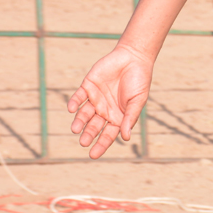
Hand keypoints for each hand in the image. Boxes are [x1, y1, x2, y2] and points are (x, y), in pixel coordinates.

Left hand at [67, 44, 153, 158]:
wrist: (133, 57)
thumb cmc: (139, 80)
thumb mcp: (137, 100)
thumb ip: (130, 117)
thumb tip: (126, 137)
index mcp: (117, 116)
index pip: (108, 135)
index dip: (101, 145)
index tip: (93, 155)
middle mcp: (104, 110)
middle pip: (93, 126)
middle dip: (88, 135)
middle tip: (83, 142)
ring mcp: (95, 99)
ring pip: (83, 114)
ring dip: (79, 121)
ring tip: (75, 128)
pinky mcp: (88, 86)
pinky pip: (78, 97)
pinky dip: (74, 103)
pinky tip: (72, 108)